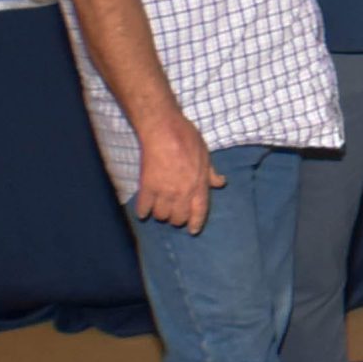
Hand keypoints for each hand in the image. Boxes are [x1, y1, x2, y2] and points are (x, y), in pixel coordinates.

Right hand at [135, 112, 223, 230]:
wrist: (163, 130)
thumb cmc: (187, 138)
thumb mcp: (205, 155)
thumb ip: (210, 173)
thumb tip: (220, 183)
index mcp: (199, 185)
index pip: (199, 211)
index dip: (195, 223)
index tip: (192, 231)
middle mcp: (182, 192)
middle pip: (179, 217)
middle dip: (177, 219)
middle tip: (174, 216)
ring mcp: (164, 191)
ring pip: (161, 215)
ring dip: (161, 215)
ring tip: (160, 211)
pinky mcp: (147, 186)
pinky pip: (144, 206)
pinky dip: (142, 211)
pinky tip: (143, 212)